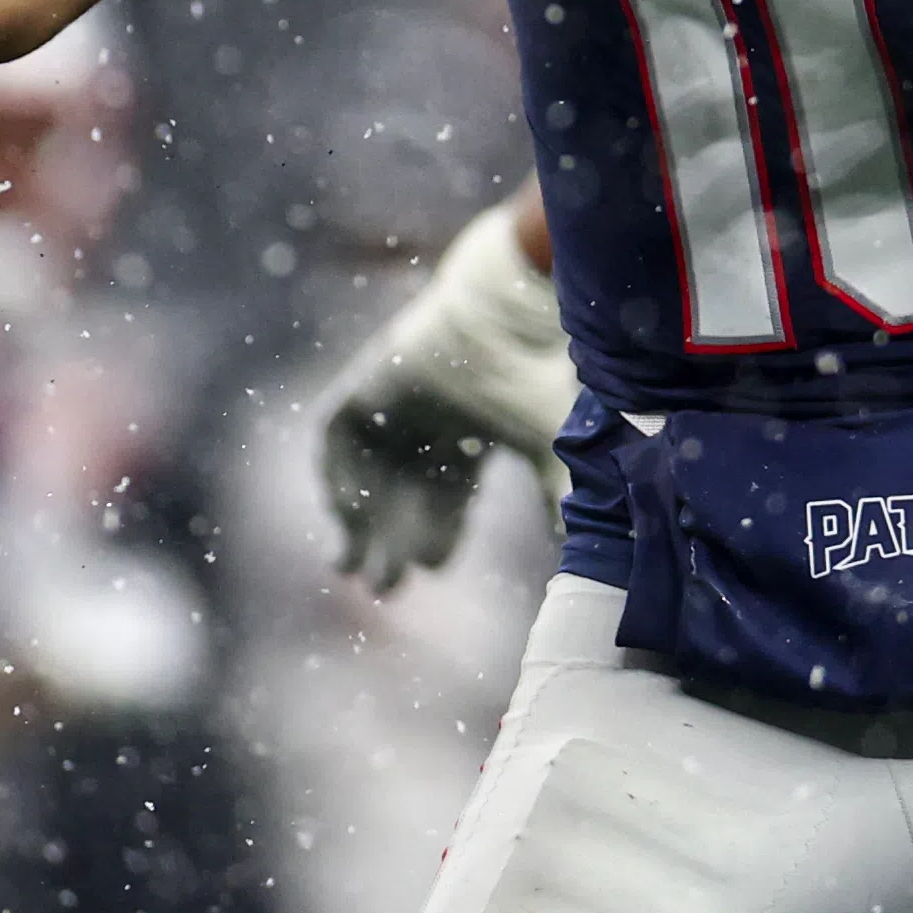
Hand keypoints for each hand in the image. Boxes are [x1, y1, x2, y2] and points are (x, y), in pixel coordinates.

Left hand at [312, 199, 576, 593]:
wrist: (507, 324)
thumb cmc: (534, 385)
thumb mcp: (550, 454)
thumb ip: (560, 501)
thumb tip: (580, 553)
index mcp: (473, 434)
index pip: (447, 494)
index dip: (438, 533)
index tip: (434, 566)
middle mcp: (431, 418)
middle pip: (403, 493)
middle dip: (393, 541)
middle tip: (386, 588)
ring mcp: (397, 398)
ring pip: (366, 470)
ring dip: (356, 520)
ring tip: (350, 569)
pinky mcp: (367, 381)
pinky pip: (333, 435)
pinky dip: (333, 474)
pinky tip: (344, 512)